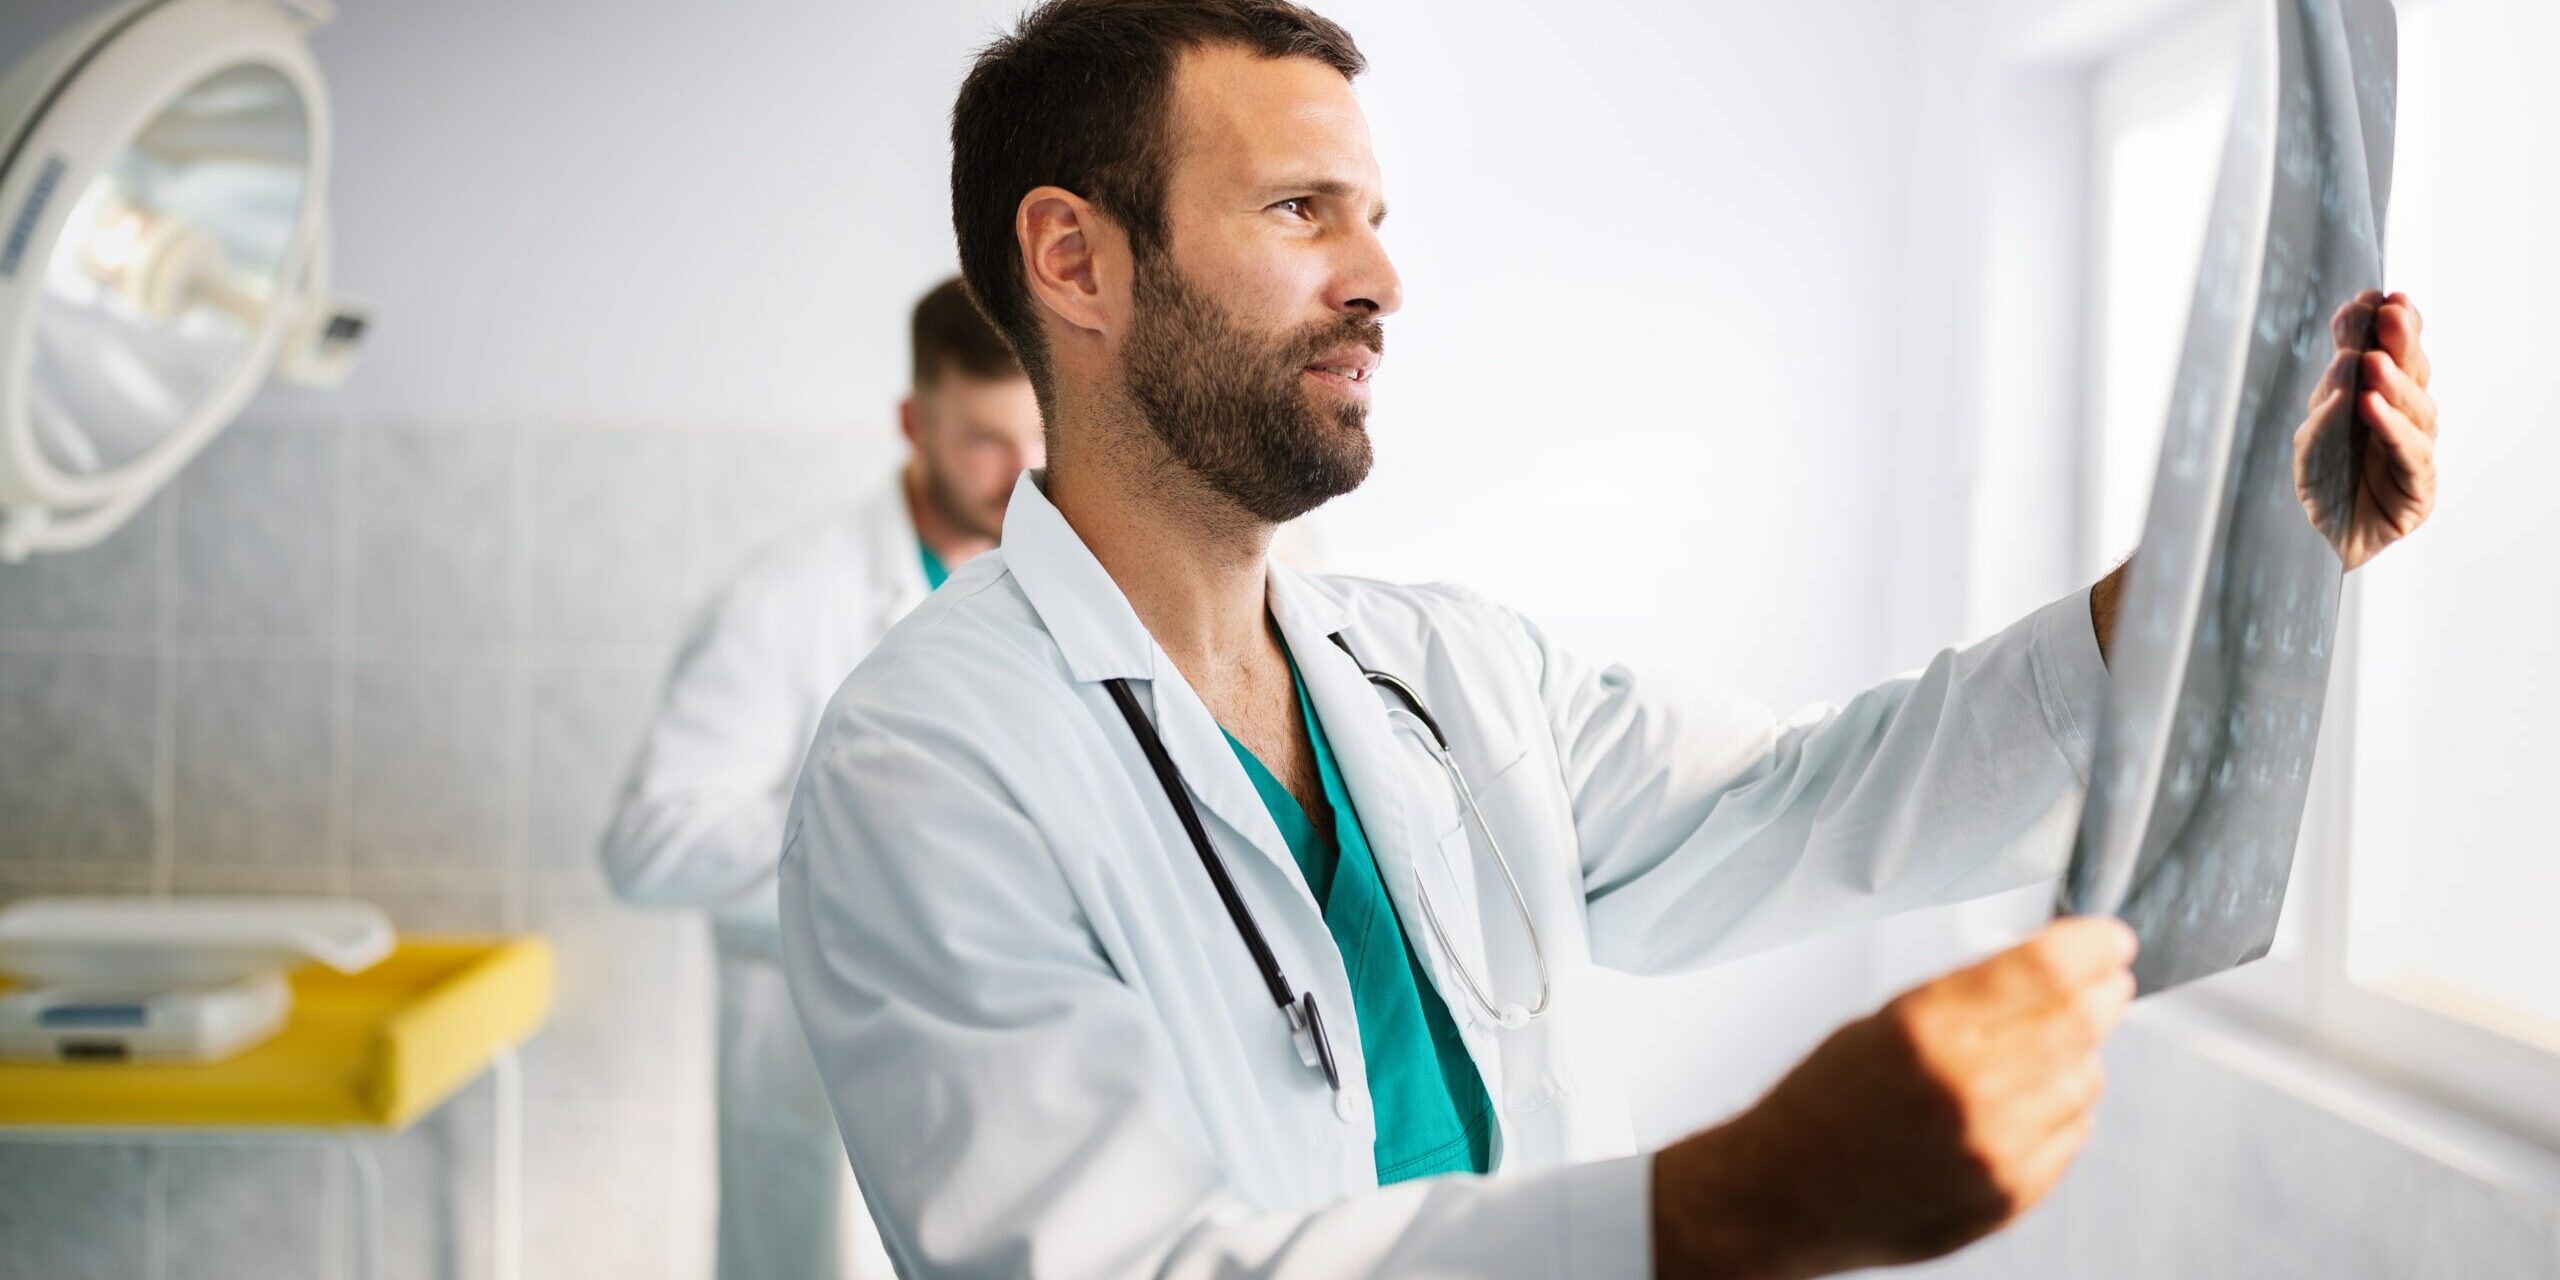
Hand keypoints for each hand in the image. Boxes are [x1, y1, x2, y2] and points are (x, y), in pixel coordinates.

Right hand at [1651, 917, 2137, 1278]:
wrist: (1782, 1194)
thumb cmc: (1823, 1102)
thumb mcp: (1882, 1020)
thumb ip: (1967, 998)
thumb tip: (2057, 972)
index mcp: (1925, 1028)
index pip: (2043, 968)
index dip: (2091, 946)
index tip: (2111, 938)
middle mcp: (1966, 1087)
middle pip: (2079, 1022)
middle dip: (2104, 994)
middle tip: (2110, 983)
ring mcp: (1992, 1148)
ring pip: (2084, 1080)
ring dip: (2079, 1057)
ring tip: (2041, 1054)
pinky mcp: (2006, 1196)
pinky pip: (2071, 1135)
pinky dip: (2062, 1111)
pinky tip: (2024, 1105)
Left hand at [2295, 290, 2436, 570]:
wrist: (2315, 546)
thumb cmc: (2319, 487)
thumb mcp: (2311, 437)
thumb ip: (2326, 401)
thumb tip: (2344, 361)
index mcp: (2377, 399)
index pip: (2389, 354)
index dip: (2387, 325)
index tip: (2376, 296)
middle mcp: (2402, 420)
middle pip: (2411, 373)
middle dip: (2401, 340)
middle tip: (2390, 312)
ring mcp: (2414, 452)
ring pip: (2416, 409)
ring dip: (2394, 382)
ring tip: (2373, 361)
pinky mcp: (2419, 489)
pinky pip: (2410, 453)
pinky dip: (2391, 428)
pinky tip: (2373, 406)